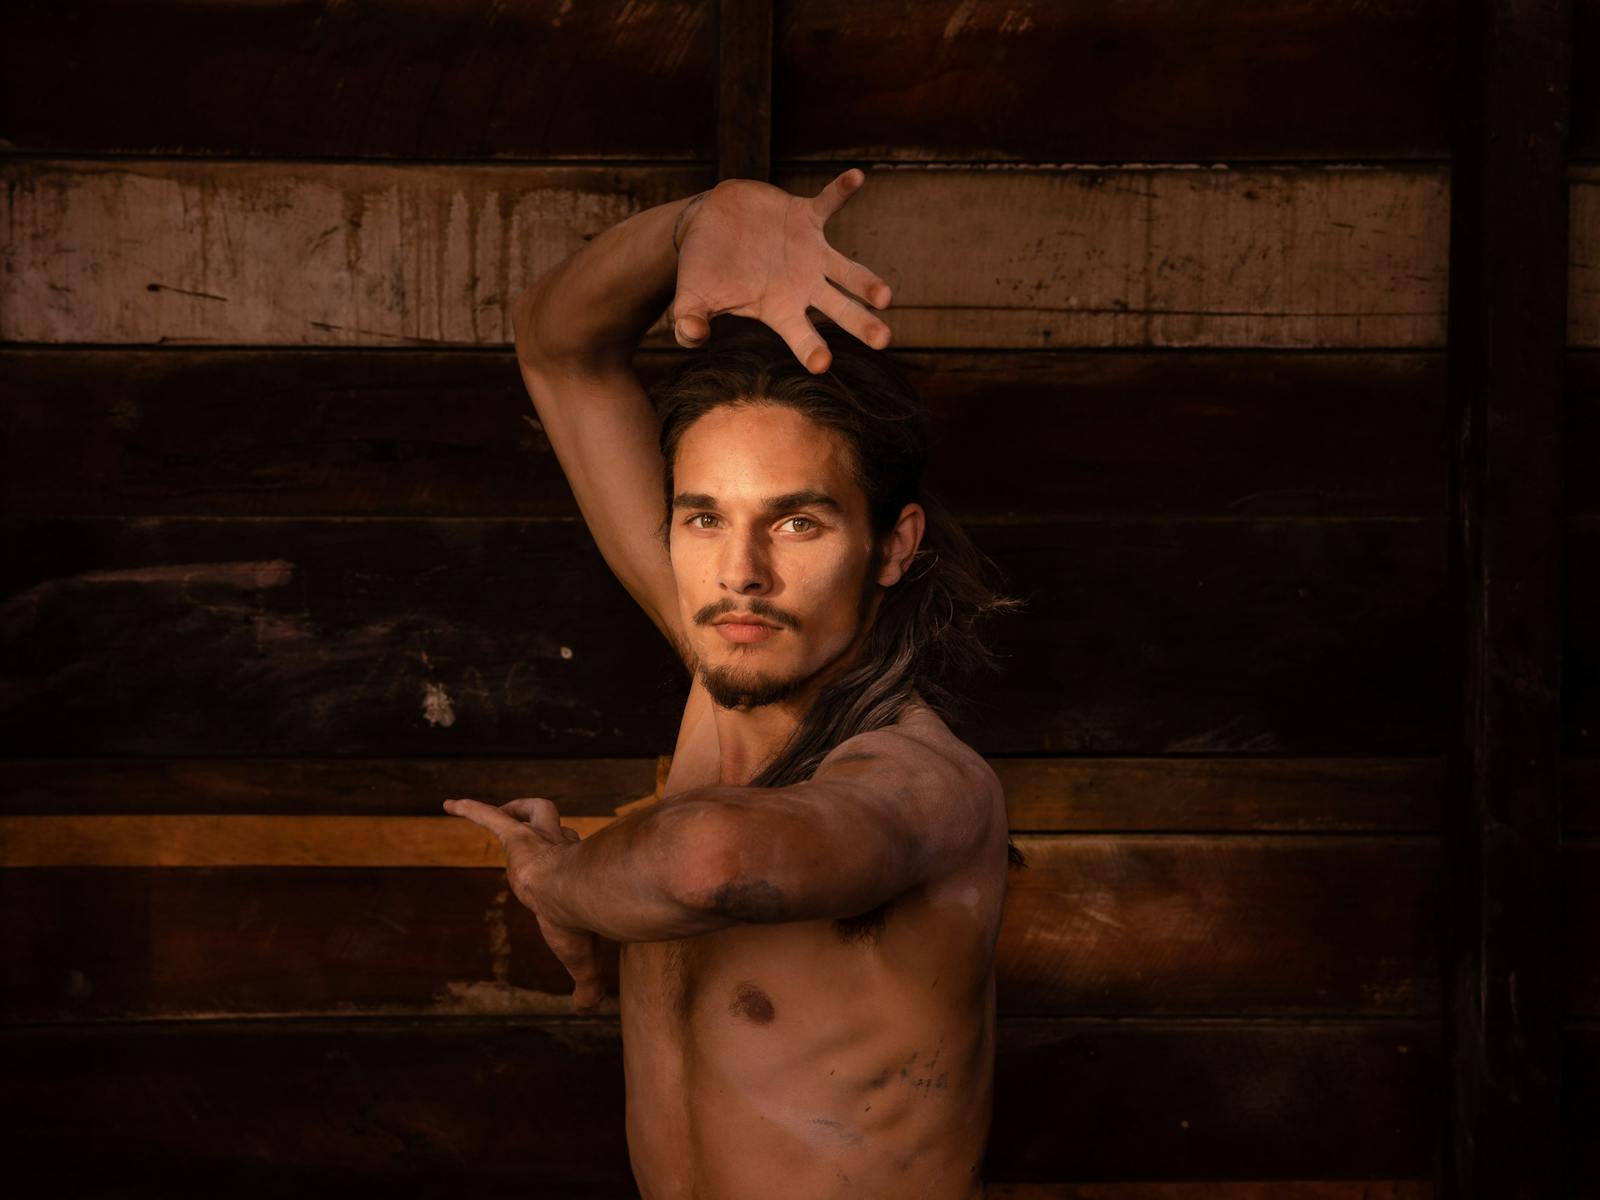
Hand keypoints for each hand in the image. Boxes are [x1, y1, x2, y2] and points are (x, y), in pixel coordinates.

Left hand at [442, 796, 605, 1013]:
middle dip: (554, 835)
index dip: (571, 859)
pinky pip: (492, 817)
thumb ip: (584, 983)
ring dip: (520, 810)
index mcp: (570, 878)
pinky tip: (448, 805)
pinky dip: (471, 810)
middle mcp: (558, 854)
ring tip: (505, 810)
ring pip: (537, 814)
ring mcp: (539, 842)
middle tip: (553, 838)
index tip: (568, 873)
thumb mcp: (579, 959)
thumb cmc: (577, 925)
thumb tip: (586, 1008)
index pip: (570, 860)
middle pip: (557, 834)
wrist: (573, 898)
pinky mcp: (518, 837)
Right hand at [670, 169, 892, 373]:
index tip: (822, 363)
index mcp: (780, 310)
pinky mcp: (805, 217)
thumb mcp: (691, 299)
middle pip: (839, 309)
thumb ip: (690, 322)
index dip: (811, 349)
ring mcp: (809, 252)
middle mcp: (803, 285)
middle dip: (861, 323)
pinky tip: (857, 178)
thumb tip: (692, 335)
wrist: (706, 224)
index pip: (801, 336)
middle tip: (883, 340)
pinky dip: (841, 191)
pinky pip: (828, 203)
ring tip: (885, 295)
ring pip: (846, 269)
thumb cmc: (703, 270)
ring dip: (866, 280)